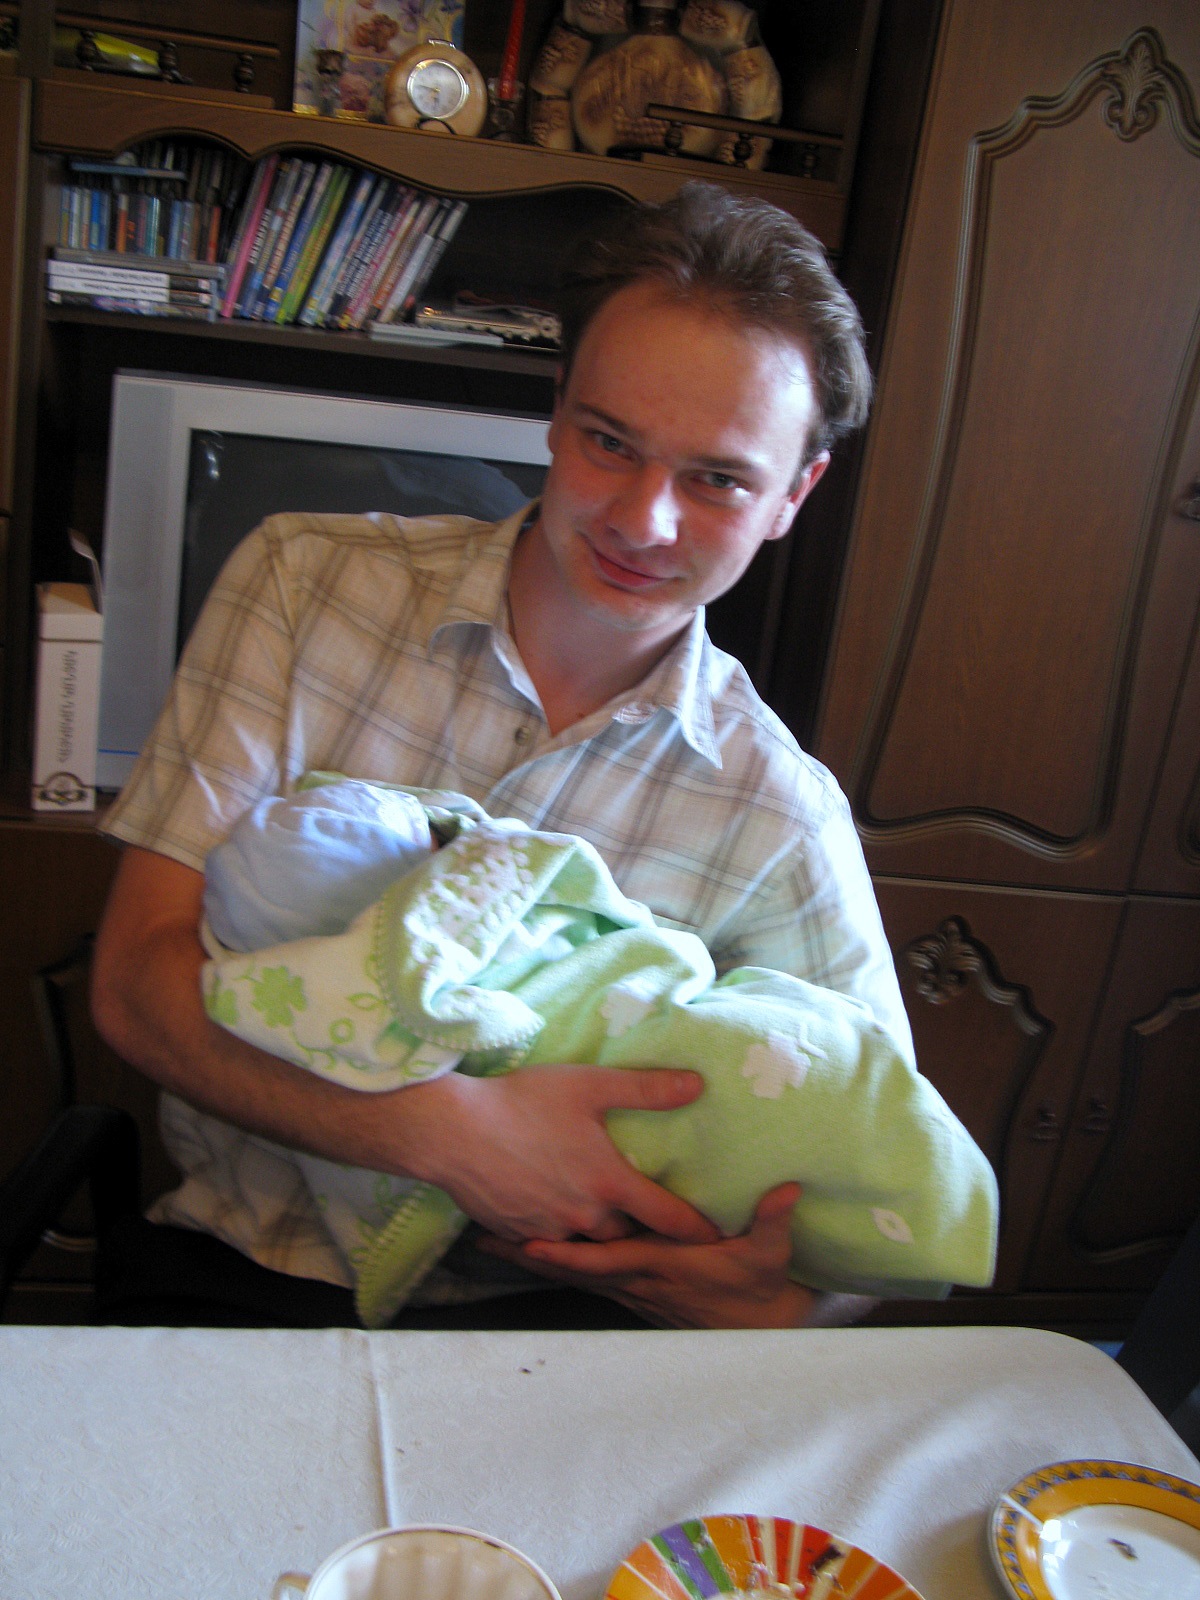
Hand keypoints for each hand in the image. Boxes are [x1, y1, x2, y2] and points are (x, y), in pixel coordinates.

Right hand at [408, 1063, 722, 1246]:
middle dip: (639, 1228)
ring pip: (585, 1239)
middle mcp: (583, 1216)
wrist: (452, 1132)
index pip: (667, 1216)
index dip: (695, 1227)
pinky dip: (556, 1227)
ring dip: (596, 1228)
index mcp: (608, 1183)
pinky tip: (550, 1205)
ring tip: (600, 1211)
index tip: (716, 1236)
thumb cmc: (523, 1102)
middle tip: (650, 1218)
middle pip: (625, 1235)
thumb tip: (696, 1084)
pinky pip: (548, 1239)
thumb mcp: (589, 1085)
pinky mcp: (516, 1233)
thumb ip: (646, 1089)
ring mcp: (548, 1229)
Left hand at [478, 1181, 820, 1328]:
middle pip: (572, 1269)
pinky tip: (525, 1248)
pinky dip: (552, 1263)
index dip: (568, 1254)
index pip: (606, 1260)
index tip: (531, 1240)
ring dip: (531, 1259)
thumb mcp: (770, 1253)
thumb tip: (786, 1190)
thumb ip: (772, 1220)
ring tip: (486, 1239)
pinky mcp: (630, 1289)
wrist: (760, 1327)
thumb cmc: (760, 1284)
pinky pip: (582, 1275)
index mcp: (662, 1266)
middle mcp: (637, 1280)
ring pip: (570, 1273)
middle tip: (483, 1236)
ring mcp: (630, 1289)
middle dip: (528, 1254)